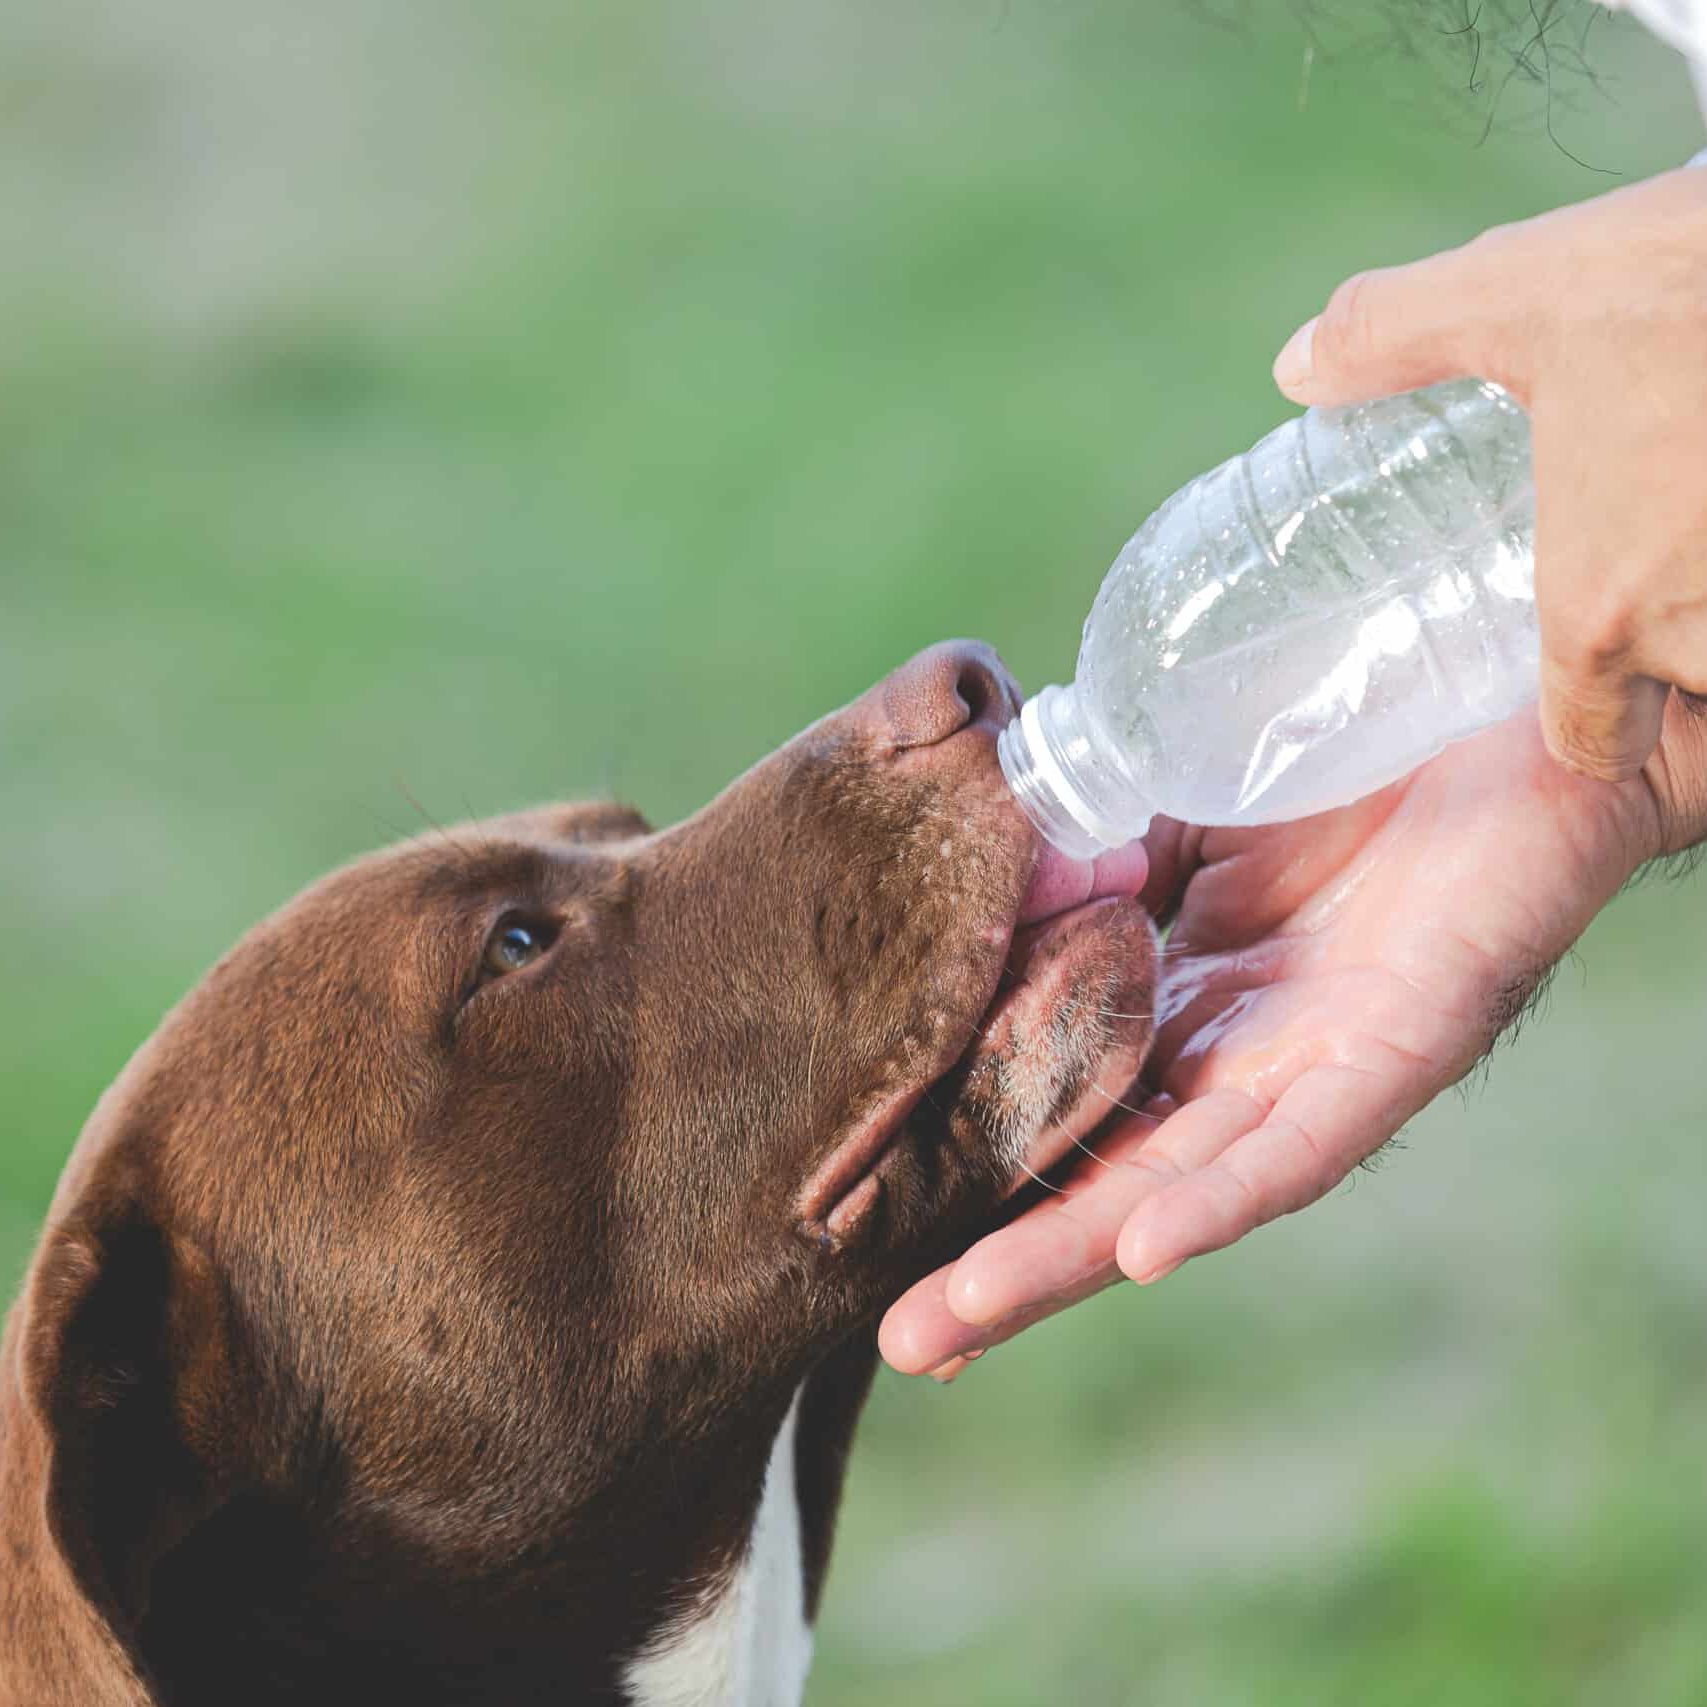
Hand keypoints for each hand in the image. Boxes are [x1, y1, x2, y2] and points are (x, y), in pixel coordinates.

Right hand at [879, 697, 1706, 1376]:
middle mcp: (1238, 1058)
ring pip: (1185, 1185)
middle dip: (1005, 1261)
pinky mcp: (1397, 1043)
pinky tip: (1147, 1248)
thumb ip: (1089, 845)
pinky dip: (1226, 1195)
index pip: (1060, 1103)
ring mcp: (1313, 1062)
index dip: (978, 1164)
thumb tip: (976, 871)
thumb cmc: (1345, 750)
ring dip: (1079, 1256)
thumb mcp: (1179, 798)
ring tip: (971, 1318)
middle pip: (1108, 1178)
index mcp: (1182, 1002)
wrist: (1511, 697)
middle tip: (899, 1339)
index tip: (871, 1224)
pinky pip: (1305, 1141)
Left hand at [1270, 166, 1706, 782]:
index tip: (1604, 651)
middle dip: (1691, 639)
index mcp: (1607, 610)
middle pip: (1695, 693)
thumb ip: (1398, 336)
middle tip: (1680, 544)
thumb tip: (1295, 370)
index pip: (1592, 740)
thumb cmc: (1700, 273)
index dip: (1594, 709)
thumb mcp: (1529, 289)